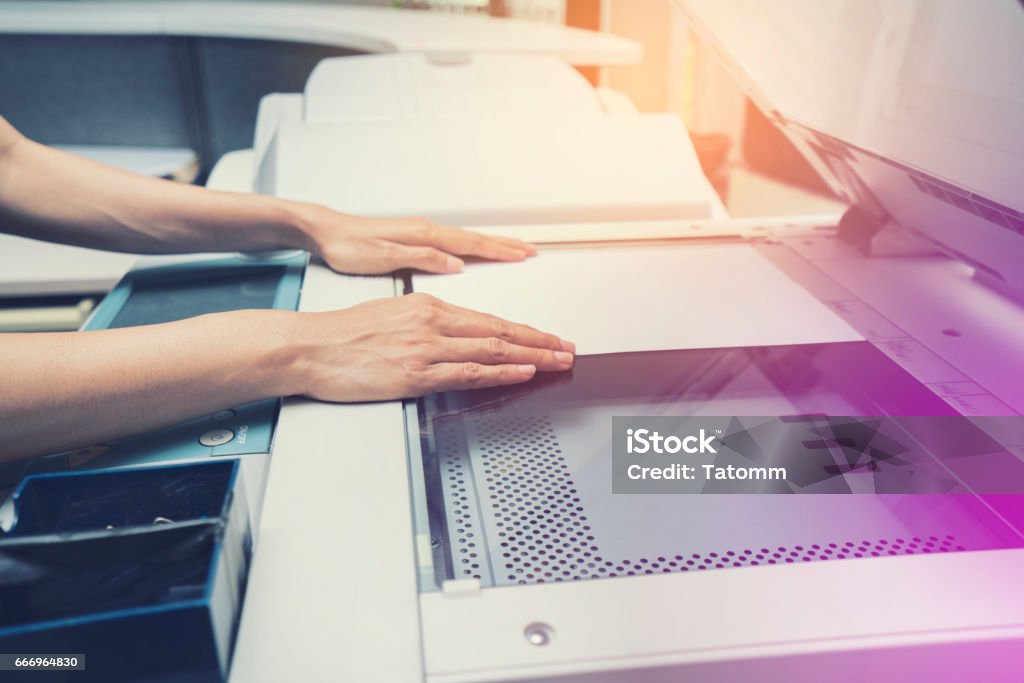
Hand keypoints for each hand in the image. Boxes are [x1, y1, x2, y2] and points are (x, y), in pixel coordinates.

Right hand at [274, 293, 574, 401]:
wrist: (312, 347)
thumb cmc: (345, 333)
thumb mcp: (392, 314)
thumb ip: (426, 324)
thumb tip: (451, 335)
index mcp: (428, 307)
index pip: (489, 320)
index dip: (524, 330)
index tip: (545, 336)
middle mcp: (433, 323)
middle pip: (500, 332)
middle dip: (540, 341)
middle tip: (567, 348)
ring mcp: (427, 349)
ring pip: (492, 351)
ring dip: (532, 356)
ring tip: (558, 361)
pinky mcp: (416, 374)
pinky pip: (469, 372)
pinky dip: (500, 372)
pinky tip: (522, 372)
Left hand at [290, 202, 535, 274]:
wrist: (324, 231)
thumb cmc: (347, 246)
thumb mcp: (382, 256)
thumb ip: (421, 258)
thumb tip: (454, 262)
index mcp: (424, 236)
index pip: (471, 244)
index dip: (500, 251)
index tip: (523, 255)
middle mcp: (426, 231)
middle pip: (476, 239)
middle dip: (506, 245)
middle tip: (532, 250)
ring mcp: (422, 234)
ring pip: (467, 239)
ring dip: (493, 243)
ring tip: (515, 248)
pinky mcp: (415, 239)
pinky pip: (454, 241)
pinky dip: (473, 245)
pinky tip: (476, 251)